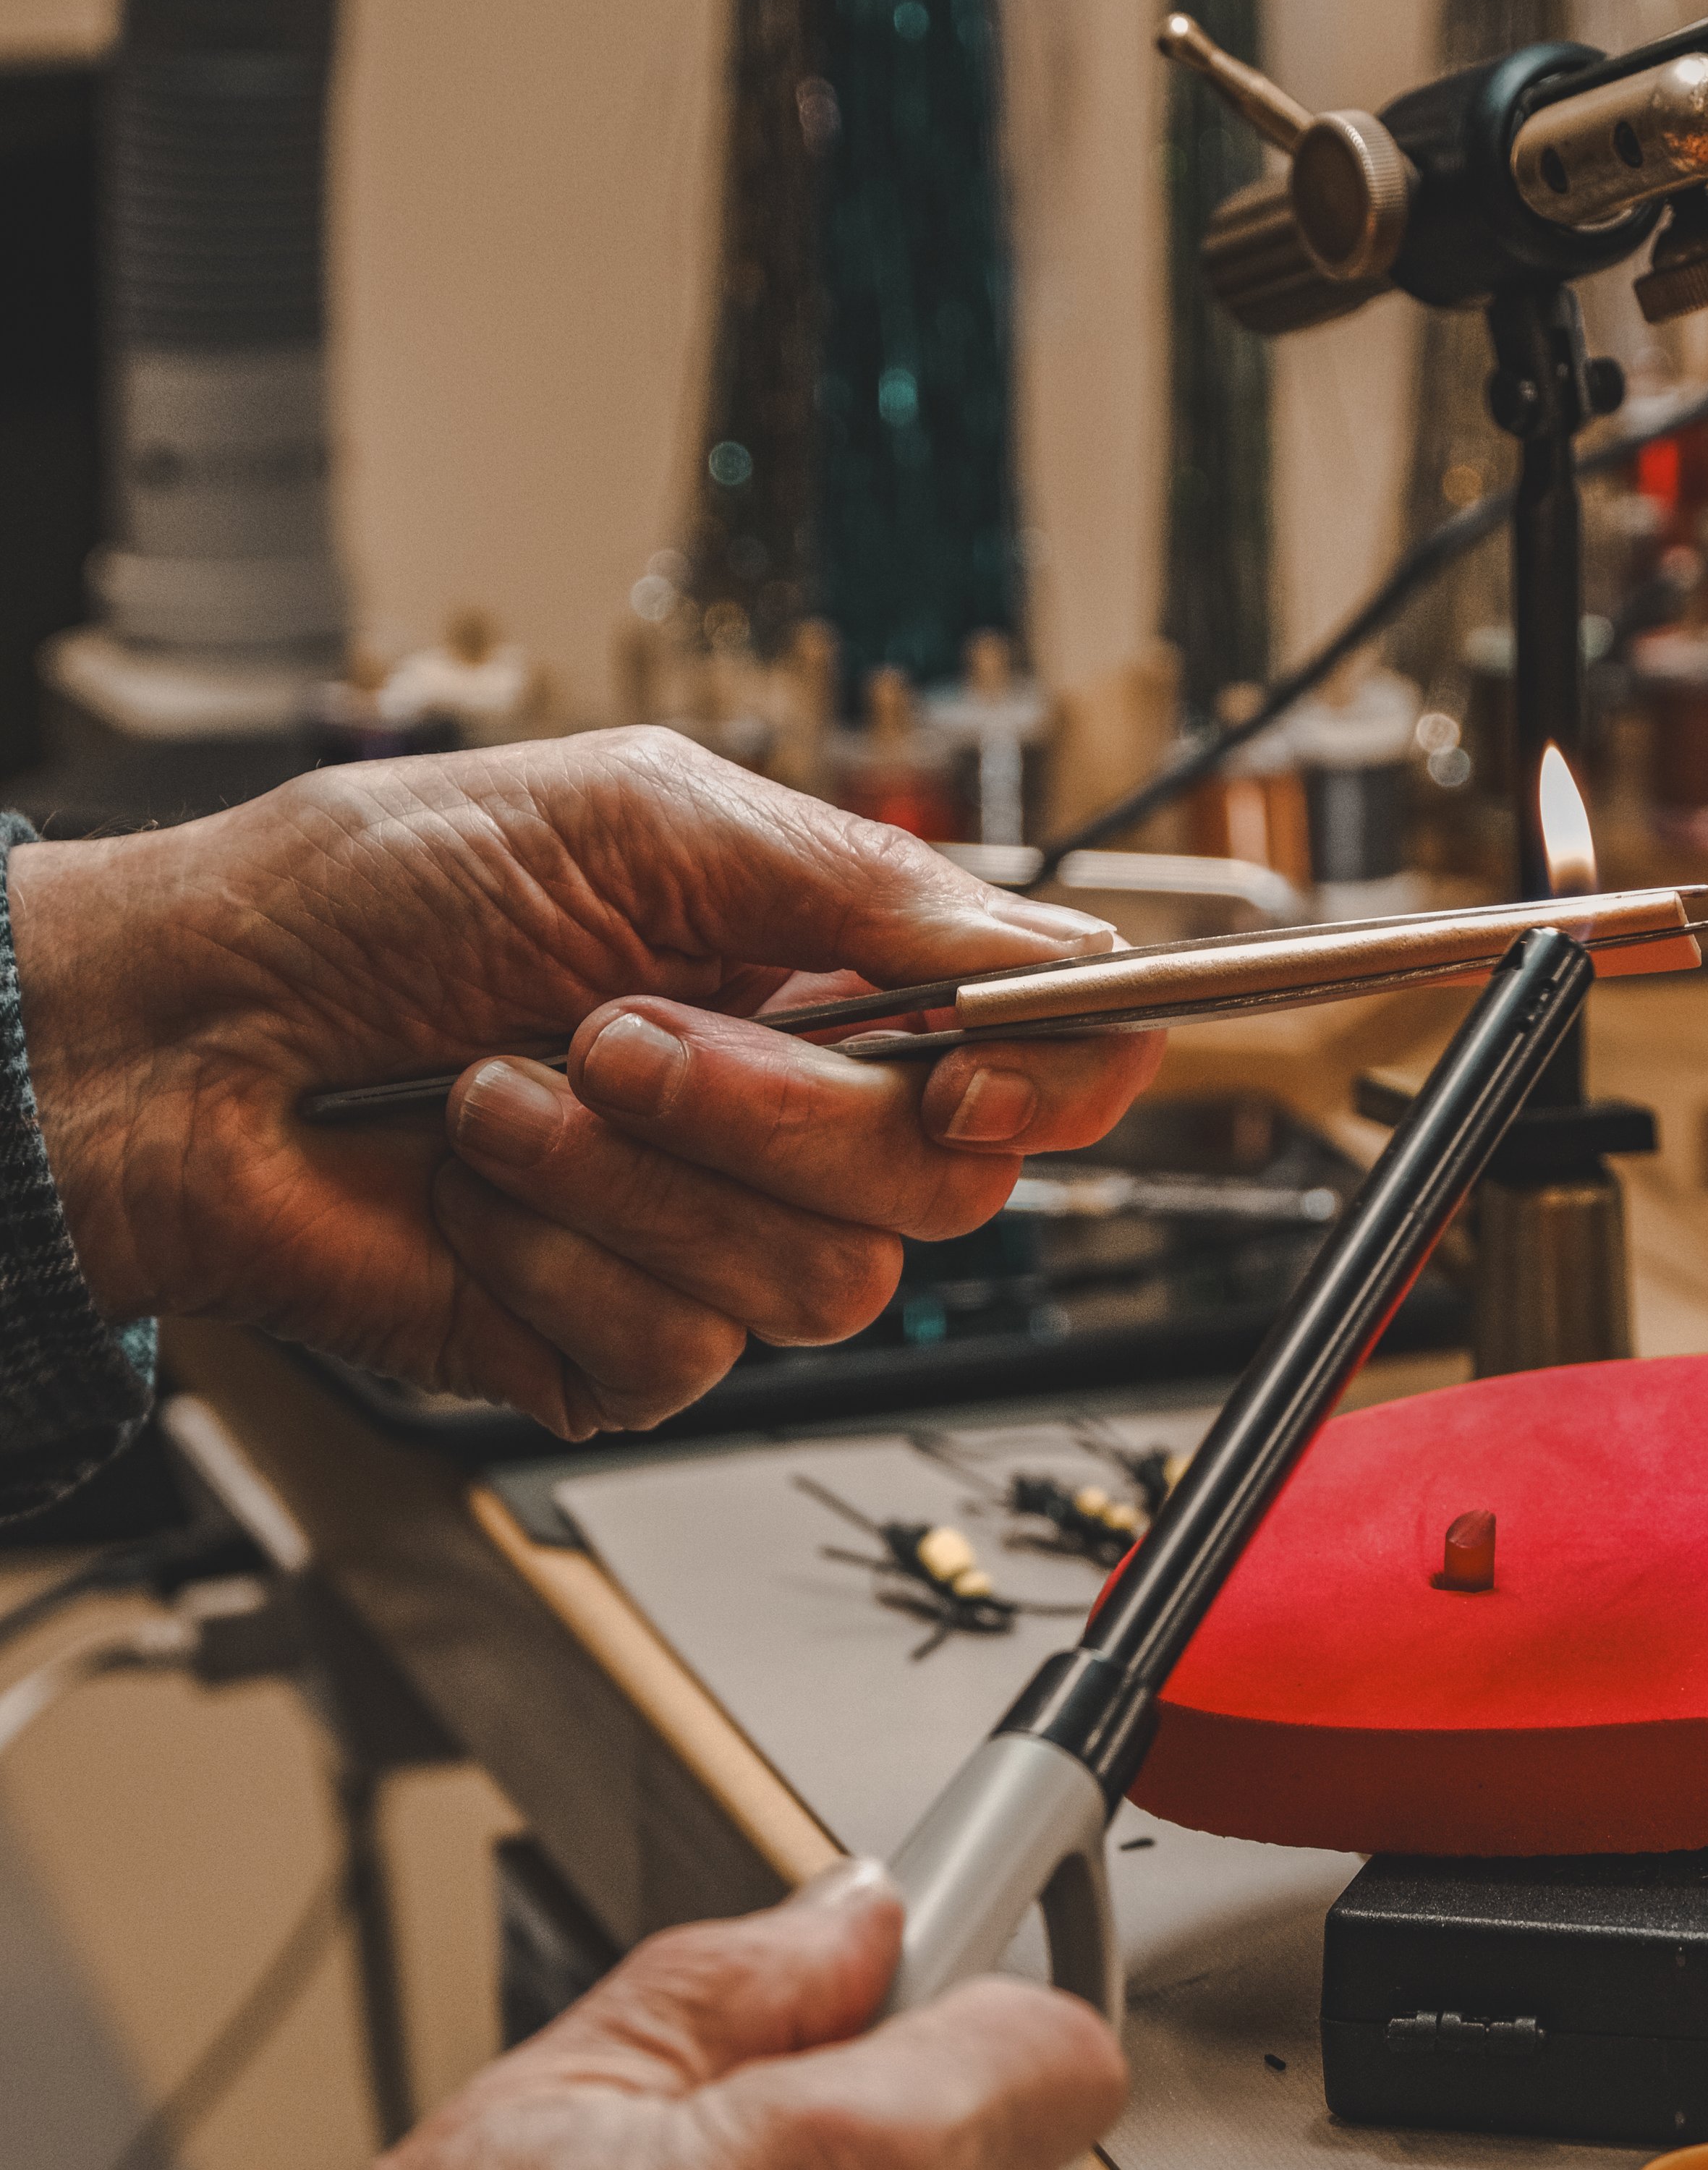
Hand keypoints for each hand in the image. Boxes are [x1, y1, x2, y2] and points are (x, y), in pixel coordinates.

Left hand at [9, 732, 1163, 1431]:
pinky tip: (477, 1192)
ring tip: (503, 1093)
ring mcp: (711, 1250)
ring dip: (638, 1176)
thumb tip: (1045, 947)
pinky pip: (684, 1349)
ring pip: (824, 1285)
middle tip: (619, 1030)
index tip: (980, 1066)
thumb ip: (860, 882)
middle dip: (780, 1109)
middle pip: (947, 1186)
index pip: (1038, 1058)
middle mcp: (790, 1126)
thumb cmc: (368, 901)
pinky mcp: (622, 1353)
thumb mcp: (632, 816)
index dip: (1055, 1073)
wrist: (189, 1038)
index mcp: (825, 981)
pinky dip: (561, 1255)